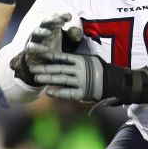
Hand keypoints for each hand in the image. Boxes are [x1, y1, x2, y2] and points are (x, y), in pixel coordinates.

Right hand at [10, 13, 83, 85]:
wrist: (43, 65)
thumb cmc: (56, 50)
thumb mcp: (67, 43)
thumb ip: (73, 36)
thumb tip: (75, 31)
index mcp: (51, 27)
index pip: (55, 18)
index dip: (61, 16)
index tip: (69, 17)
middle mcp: (41, 31)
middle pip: (45, 22)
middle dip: (52, 21)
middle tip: (61, 22)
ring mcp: (34, 40)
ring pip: (36, 32)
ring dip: (42, 32)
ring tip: (50, 33)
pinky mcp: (29, 50)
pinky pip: (31, 47)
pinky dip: (37, 47)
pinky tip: (45, 49)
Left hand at [29, 51, 147, 104]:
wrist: (115, 83)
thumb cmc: (100, 70)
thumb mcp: (88, 60)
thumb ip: (75, 60)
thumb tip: (60, 58)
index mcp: (81, 60)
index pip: (62, 57)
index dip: (49, 56)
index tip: (38, 54)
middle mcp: (80, 70)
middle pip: (58, 68)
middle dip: (44, 67)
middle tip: (32, 66)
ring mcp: (81, 82)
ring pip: (61, 79)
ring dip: (48, 78)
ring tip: (37, 78)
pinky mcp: (83, 93)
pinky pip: (68, 93)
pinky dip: (58, 93)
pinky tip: (48, 92)